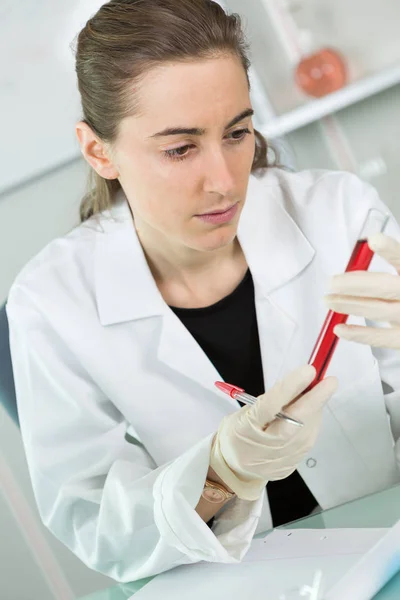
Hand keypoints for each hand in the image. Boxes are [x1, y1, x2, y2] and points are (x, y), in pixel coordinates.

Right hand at [210, 365, 337, 500]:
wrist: (235, 469)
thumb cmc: (238, 432)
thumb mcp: (243, 412)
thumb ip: (270, 401)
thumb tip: (299, 385)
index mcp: (245, 428)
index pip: (270, 405)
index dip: (291, 387)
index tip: (308, 370)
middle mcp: (264, 446)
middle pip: (295, 421)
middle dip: (315, 400)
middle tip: (330, 382)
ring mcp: (279, 460)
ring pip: (306, 431)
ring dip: (315, 411)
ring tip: (316, 397)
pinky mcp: (290, 467)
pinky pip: (307, 441)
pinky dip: (311, 424)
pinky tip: (310, 415)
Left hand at [325, 233, 399, 348]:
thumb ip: (394, 265)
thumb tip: (360, 264)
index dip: (391, 251)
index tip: (374, 240)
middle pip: (387, 287)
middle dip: (356, 284)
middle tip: (334, 282)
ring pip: (379, 310)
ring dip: (349, 304)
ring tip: (329, 300)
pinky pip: (381, 338)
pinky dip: (358, 334)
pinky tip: (340, 329)